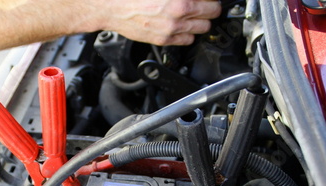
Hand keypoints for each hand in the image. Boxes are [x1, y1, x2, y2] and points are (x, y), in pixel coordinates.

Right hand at [99, 0, 220, 45]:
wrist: (113, 8)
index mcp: (180, 0)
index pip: (211, 2)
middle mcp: (178, 15)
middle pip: (211, 15)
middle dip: (209, 9)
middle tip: (206, 5)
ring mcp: (171, 30)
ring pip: (202, 29)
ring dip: (201, 22)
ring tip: (194, 16)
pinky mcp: (163, 40)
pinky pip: (188, 40)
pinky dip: (188, 33)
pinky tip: (182, 26)